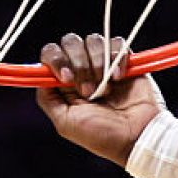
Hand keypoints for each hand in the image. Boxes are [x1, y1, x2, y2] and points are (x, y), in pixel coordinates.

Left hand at [36, 34, 165, 166]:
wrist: (138, 137)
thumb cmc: (103, 136)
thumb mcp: (65, 123)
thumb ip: (47, 99)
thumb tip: (39, 74)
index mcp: (66, 84)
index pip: (51, 54)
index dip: (56, 60)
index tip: (67, 79)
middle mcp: (83, 70)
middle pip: (70, 42)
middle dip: (78, 63)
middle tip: (89, 90)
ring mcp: (105, 64)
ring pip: (93, 40)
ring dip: (97, 62)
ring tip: (107, 88)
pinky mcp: (125, 61)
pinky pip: (116, 43)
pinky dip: (116, 57)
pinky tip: (120, 78)